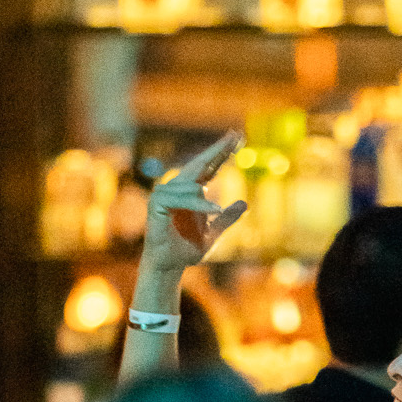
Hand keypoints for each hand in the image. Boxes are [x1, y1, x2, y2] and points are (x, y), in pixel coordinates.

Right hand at [142, 131, 246, 272]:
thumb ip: (227, 219)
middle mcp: (177, 188)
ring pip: (192, 185)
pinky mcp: (156, 204)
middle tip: (236, 135)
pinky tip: (213, 209)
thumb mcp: (213, 234)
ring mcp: (165, 194)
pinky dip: (197, 204)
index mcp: (191, 192)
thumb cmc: (187, 250)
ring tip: (215, 211)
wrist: (170, 266)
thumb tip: (245, 203)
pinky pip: (181, 199)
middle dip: (218, 149)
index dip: (222, 152)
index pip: (209, 167)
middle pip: (200, 164)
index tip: (237, 138)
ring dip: (205, 198)